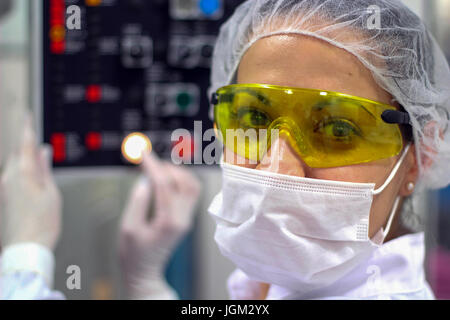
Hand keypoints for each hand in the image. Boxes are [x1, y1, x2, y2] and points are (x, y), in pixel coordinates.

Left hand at [0, 116, 61, 249]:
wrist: (27, 246)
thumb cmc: (42, 222)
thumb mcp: (51, 192)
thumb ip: (45, 169)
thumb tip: (44, 152)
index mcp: (23, 173)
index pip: (25, 143)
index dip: (27, 127)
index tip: (27, 115)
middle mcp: (10, 177)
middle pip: (18, 153)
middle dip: (28, 145)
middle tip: (40, 141)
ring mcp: (5, 186)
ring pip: (15, 164)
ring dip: (26, 159)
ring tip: (41, 161)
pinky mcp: (6, 195)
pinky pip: (14, 175)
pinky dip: (23, 170)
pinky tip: (34, 177)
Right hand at [119, 152, 200, 298]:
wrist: (144, 271)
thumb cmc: (134, 253)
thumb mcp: (128, 227)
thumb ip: (138, 201)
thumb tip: (146, 179)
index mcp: (168, 222)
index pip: (164, 185)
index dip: (152, 166)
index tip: (143, 153)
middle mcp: (183, 219)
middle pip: (183, 182)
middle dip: (165, 167)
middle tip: (148, 161)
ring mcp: (187, 218)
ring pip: (192, 185)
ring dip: (177, 172)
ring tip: (157, 168)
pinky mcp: (187, 217)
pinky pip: (192, 192)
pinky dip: (182, 180)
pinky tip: (167, 178)